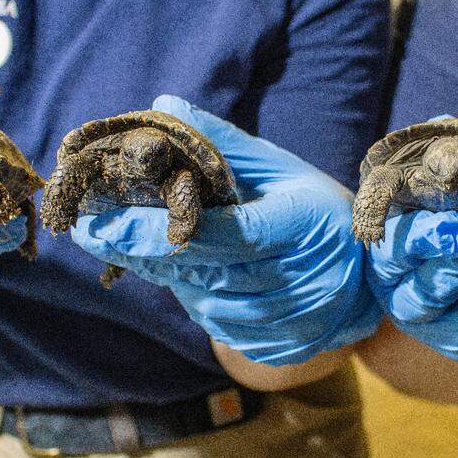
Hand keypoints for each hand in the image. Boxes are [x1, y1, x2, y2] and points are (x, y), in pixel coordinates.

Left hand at [70, 95, 380, 365]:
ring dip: (163, 273)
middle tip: (88, 229)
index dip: (152, 232)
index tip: (99, 221)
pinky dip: (192, 296)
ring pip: (200, 301)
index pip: (215, 234)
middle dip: (136, 249)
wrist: (369, 283)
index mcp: (301, 227)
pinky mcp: (276, 349)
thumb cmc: (320, 211)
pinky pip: (215, 325)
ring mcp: (288, 323)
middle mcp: (298, 281)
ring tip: (135, 244)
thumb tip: (164, 107)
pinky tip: (184, 273)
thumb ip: (223, 143)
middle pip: (198, 270)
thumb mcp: (282, 170)